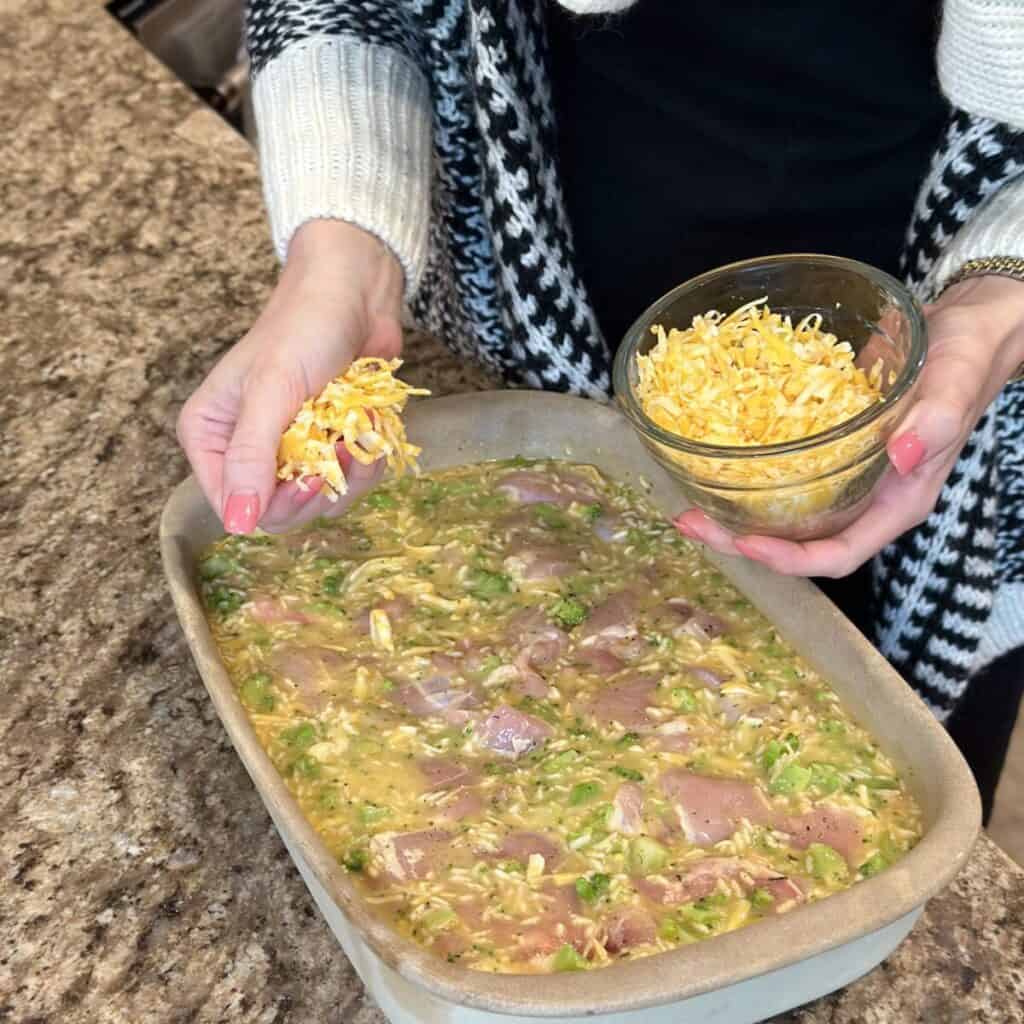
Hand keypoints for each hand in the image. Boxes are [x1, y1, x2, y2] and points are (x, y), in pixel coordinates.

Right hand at [177, 220, 403, 533]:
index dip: (273, 506)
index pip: (232, 507)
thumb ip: (251, 456)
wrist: (355, 292)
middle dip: (318, 488)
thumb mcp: (273, 390)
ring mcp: (290, 450)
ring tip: (357, 427)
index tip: (309, 479)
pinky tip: (368, 423)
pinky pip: (350, 481)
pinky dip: (367, 459)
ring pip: (321, 501)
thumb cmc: (304, 328)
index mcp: (210, 436)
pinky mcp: (329, 446)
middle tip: (340, 451)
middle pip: (280, 513)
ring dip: (350, 471)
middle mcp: (244, 450)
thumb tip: (238, 524)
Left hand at [673, 275, 1023, 576]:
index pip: (838, 553)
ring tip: (687, 502)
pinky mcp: (824, 450)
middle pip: (797, 543)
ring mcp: (842, 477)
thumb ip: (937, 416)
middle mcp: (864, 499)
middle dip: (741, 542)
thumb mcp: (957, 379)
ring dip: (733, 512)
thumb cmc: (967, 357)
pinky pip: (781, 473)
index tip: (746, 543)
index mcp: (896, 502)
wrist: (961, 330)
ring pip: (782, 514)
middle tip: (690, 522)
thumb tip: (903, 452)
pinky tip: (709, 459)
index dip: (790, 558)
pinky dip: (744, 473)